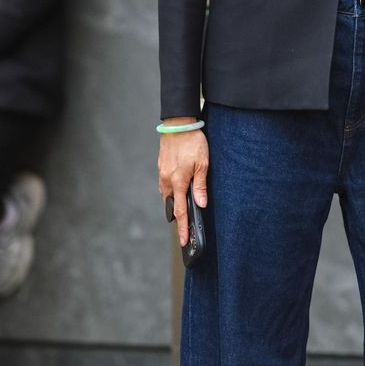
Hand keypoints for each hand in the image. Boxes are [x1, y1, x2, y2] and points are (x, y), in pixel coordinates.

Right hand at [158, 122, 208, 246]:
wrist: (178, 124)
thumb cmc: (193, 142)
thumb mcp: (203, 164)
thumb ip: (200, 186)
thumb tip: (201, 204)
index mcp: (178, 181)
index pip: (179, 211)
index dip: (183, 228)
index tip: (184, 241)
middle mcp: (167, 180)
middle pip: (171, 206)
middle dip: (178, 218)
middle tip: (185, 228)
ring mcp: (162, 174)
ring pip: (167, 196)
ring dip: (174, 204)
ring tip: (182, 211)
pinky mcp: (161, 167)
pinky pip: (164, 186)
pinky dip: (171, 192)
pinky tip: (177, 192)